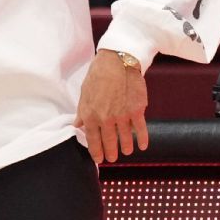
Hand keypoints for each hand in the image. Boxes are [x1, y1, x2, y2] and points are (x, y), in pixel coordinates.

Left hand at [74, 49, 148, 163]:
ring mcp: (122, 116)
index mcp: (90, 115)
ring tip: (126, 152)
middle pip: (108, 142)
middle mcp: (106, 119)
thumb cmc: (98, 75)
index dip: (96, 151)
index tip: (98, 158)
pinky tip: (142, 146)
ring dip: (125, 147)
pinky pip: (140, 129)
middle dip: (110, 153)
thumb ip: (82, 112)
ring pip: (125, 139)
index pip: (92, 140)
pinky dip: (142, 139)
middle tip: (112, 158)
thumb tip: (77, 124)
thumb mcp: (84, 93)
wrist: (117, 61)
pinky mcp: (137, 111)